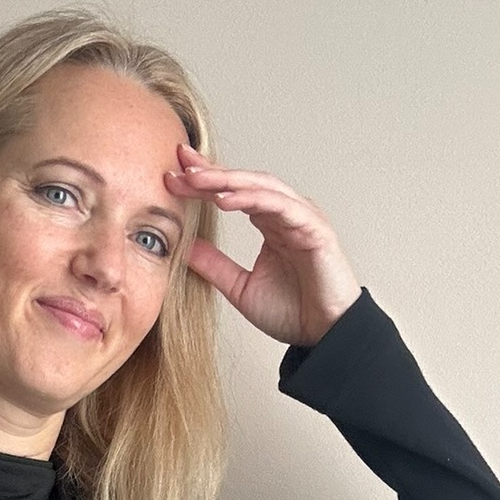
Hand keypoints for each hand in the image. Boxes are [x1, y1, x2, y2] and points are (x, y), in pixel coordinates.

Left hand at [165, 141, 362, 346]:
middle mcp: (286, 214)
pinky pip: (280, 206)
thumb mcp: (240, 287)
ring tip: (196, 179)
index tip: (173, 176)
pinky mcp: (315, 228)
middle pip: (245, 183)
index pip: (234, 193)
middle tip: (180, 164)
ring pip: (261, 188)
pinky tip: (225, 199)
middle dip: (212, 172)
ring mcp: (302, 218)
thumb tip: (181, 246)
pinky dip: (252, 199)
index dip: (205, 182)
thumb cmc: (293, 312)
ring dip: (227, 180)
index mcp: (270, 224)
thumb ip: (213, 265)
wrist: (325, 335)